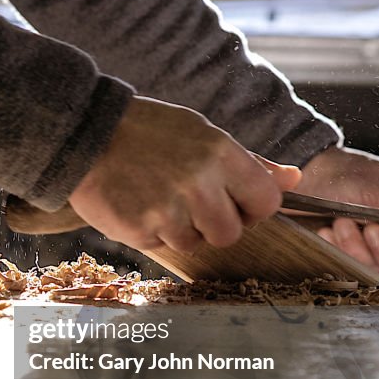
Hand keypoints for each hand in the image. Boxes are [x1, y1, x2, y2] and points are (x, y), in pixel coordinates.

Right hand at [69, 96, 301, 252]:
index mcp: (220, 154)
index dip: (253, 209)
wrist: (84, 136)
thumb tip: (294, 179)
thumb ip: (248, 162)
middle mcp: (199, 183)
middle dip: (214, 225)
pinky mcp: (140, 229)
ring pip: (196, 244)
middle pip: (231, 233)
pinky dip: (152, 232)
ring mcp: (168, 210)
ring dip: (181, 230)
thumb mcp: (201, 134)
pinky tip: (138, 205)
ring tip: (158, 200)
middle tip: (189, 204)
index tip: (233, 203)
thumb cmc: (147, 132)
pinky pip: (162, 246)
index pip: (267, 202)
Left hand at [295, 146, 378, 274]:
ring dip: (355, 246)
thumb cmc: (347, 174)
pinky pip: (347, 265)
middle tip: (368, 227)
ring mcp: (370, 245)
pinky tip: (326, 232)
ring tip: (341, 223)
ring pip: (374, 266)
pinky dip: (337, 250)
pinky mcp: (346, 252)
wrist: (308, 175)